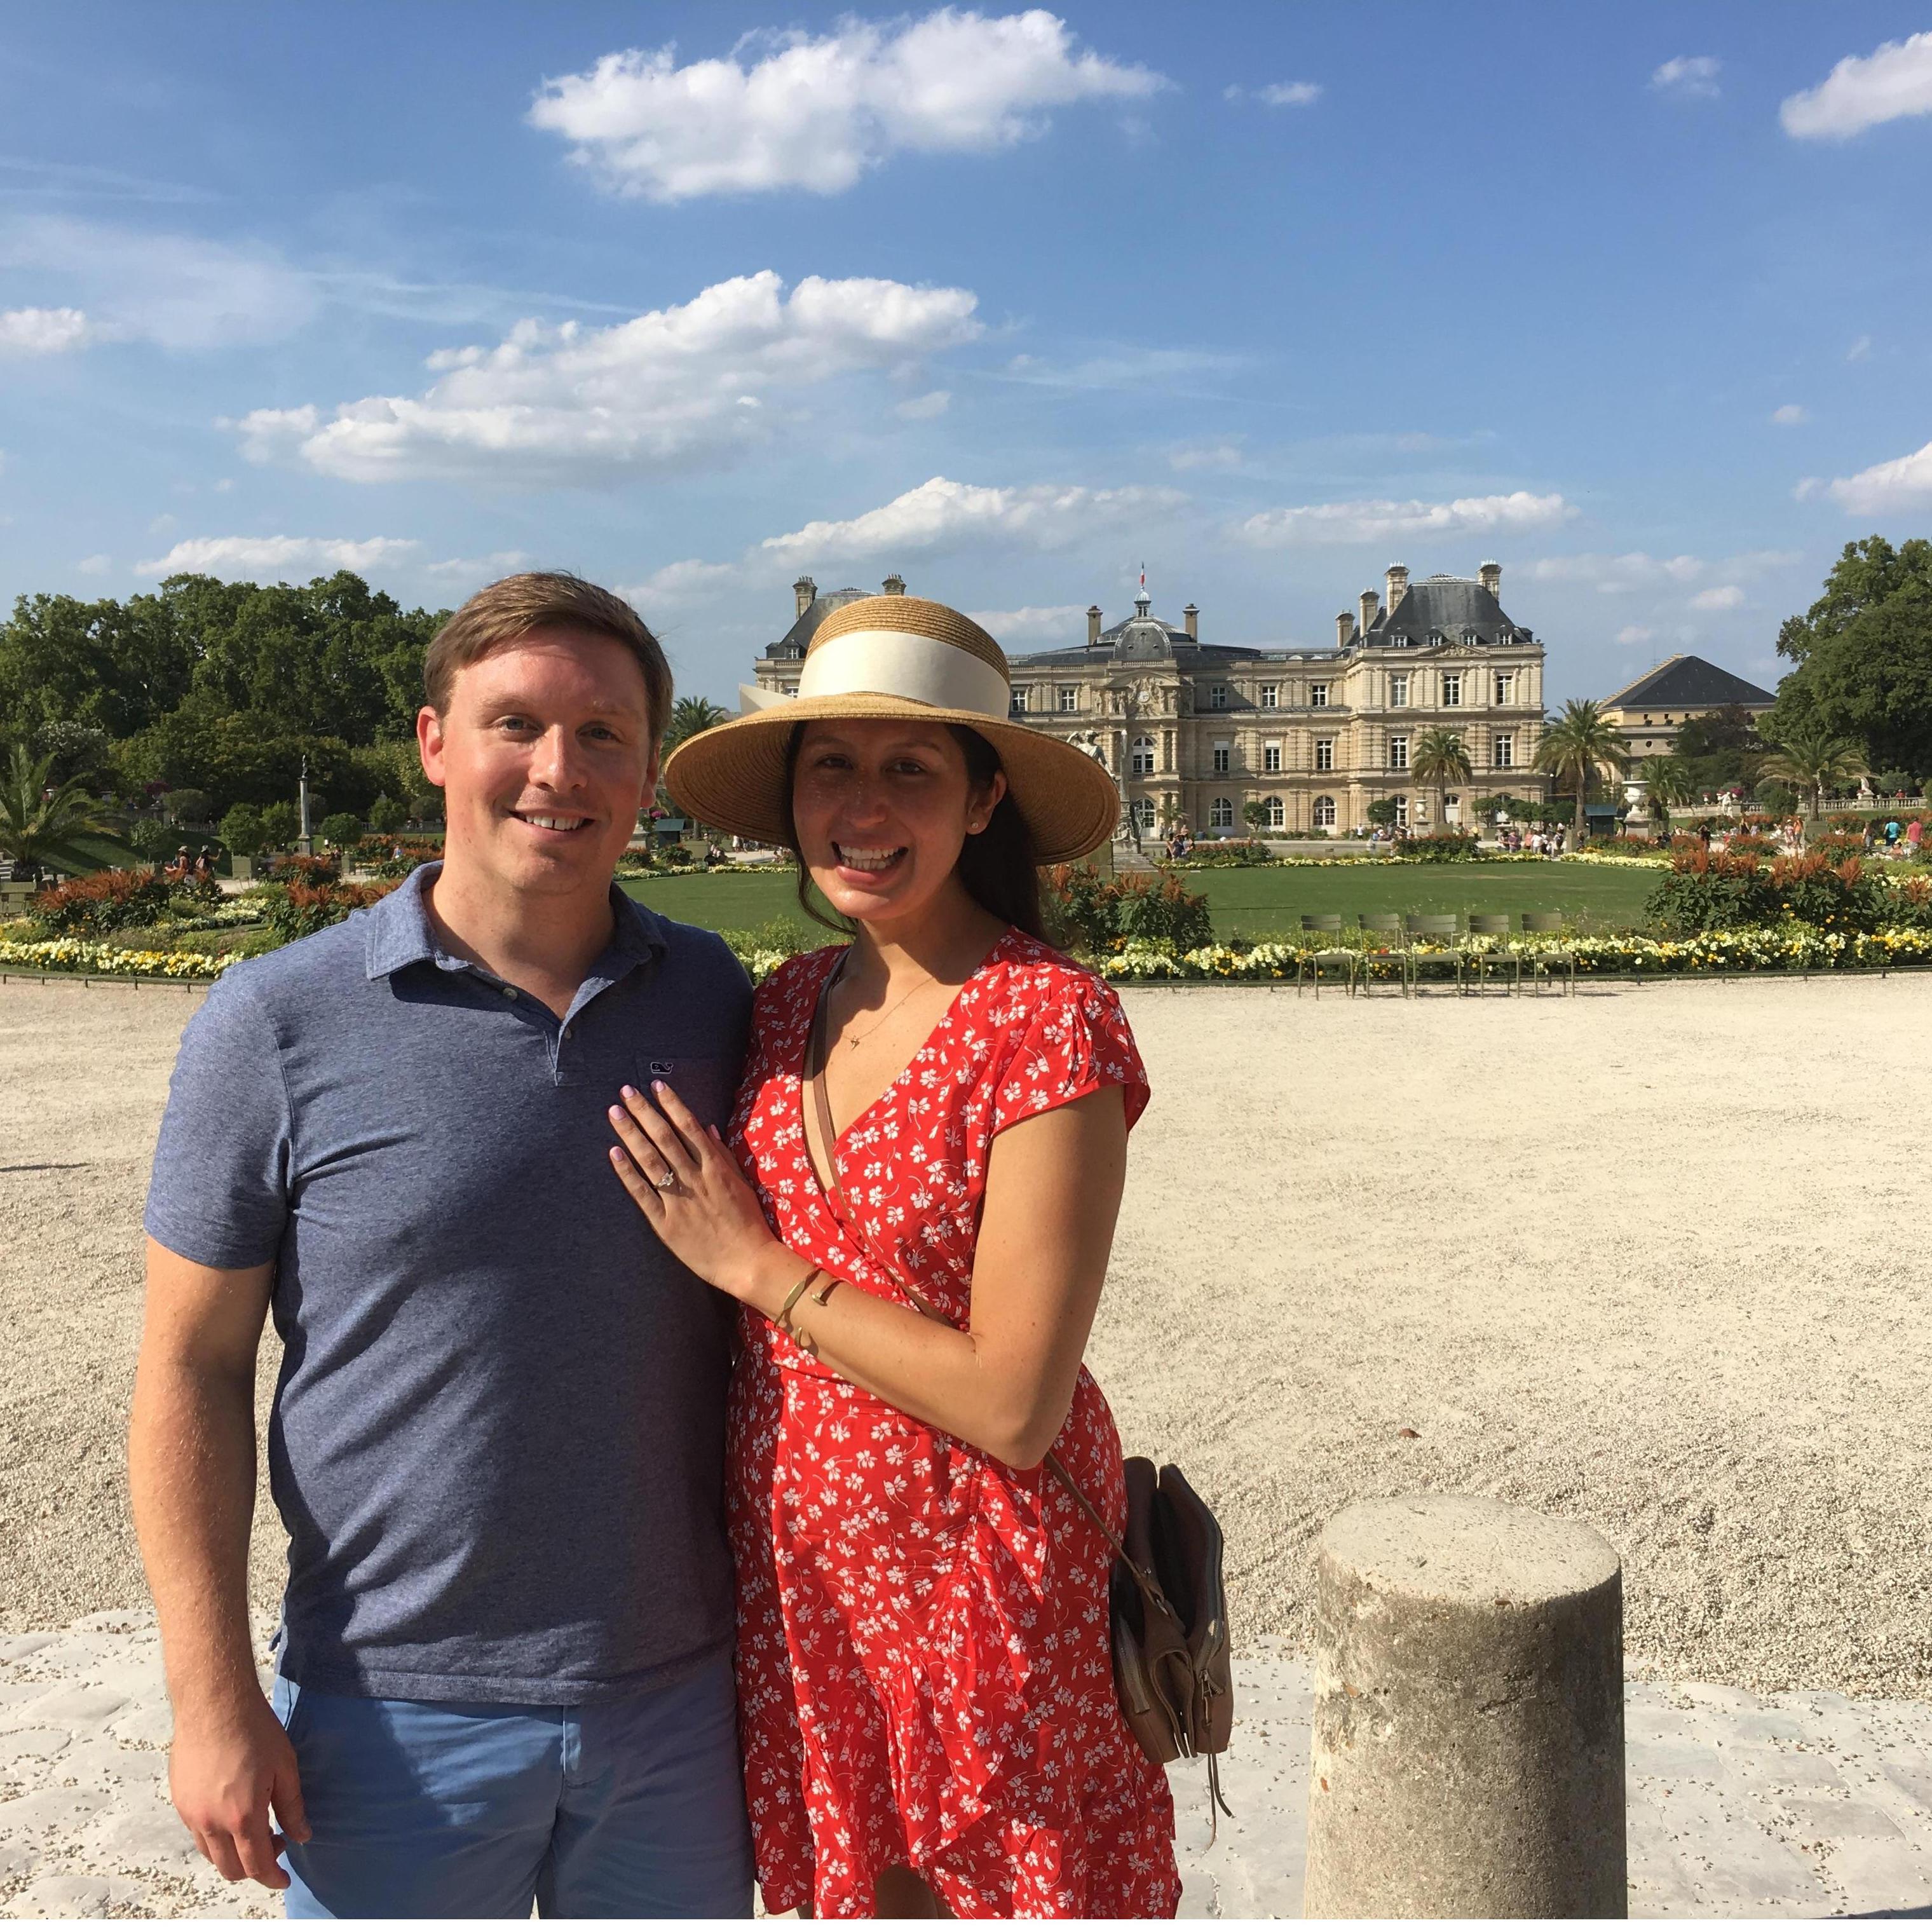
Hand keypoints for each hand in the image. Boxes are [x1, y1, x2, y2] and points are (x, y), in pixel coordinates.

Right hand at [169, 1689, 308, 1888]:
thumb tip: (301, 1835)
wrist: (214, 1703)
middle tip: (276, 1843)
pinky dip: (217, 1837)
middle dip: (254, 1867)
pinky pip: (198, 1834)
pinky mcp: (180, 1801)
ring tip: (256, 1828)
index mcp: (242, 1816)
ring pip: (211, 1854)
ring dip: (234, 1853)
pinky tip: (233, 1814)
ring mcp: (191, 1813)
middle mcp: (211, 1822)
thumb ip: (292, 1807)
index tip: (284, 1880)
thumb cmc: (255, 1730)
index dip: (272, 1877)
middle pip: (230, 1868)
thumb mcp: (284, 1767)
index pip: (256, 1865)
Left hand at [608, 1083, 790, 1304]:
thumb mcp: (742, 1183)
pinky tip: (614, 1153)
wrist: (748, 1261)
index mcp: (715, 1167)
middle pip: (664, 1137)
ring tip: (615, 1112)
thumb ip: (723, 1155)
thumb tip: (707, 1127)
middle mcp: (694, 1178)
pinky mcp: (665, 1223)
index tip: (656, 1086)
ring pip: (650, 1160)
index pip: (689, 1127)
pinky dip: (627, 1172)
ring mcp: (678, 1200)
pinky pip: (642, 1193)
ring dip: (630, 1133)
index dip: (672, 1105)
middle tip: (625, 1091)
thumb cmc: (748, 1222)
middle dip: (644, 1111)